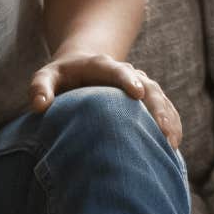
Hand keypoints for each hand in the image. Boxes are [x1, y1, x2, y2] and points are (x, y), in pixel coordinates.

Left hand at [28, 51, 182, 149]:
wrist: (82, 66)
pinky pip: (164, 108)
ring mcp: (139, 85)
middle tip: (162, 131)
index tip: (137, 93)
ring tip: (170, 144)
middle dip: (156, 107)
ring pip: (159, 98)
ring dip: (168, 119)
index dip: (127, 80)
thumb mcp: (45, 77)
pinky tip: (173, 147)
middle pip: (147, 86)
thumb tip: (40, 106)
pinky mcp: (146, 98)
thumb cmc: (61, 76)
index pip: (117, 70)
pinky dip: (171, 124)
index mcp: (101, 66)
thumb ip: (40, 88)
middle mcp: (126, 73)